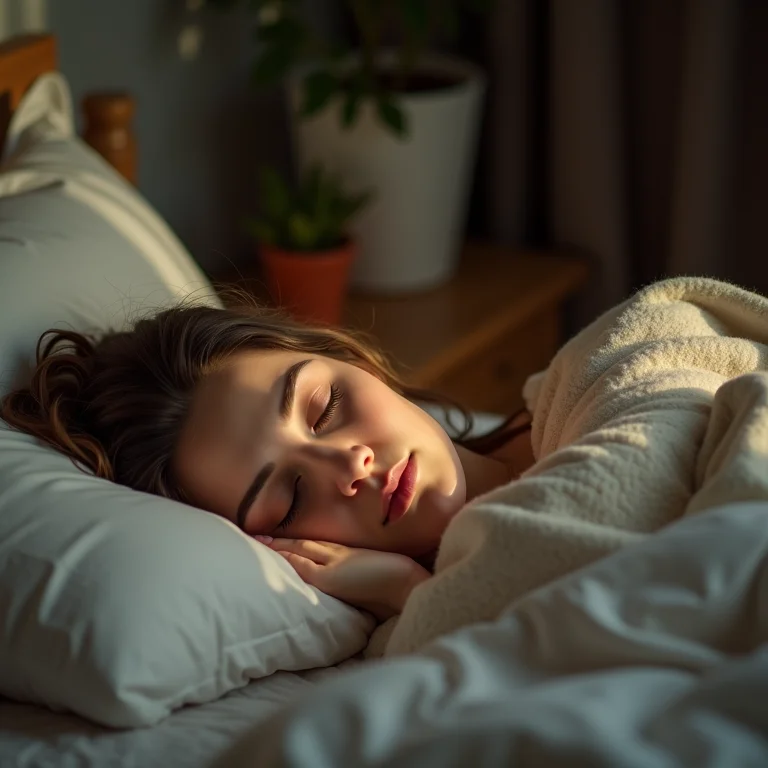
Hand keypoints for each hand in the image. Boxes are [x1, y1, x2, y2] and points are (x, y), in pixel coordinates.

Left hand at [257, 537, 429, 620]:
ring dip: (279, 545)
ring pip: (301, 549)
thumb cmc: (401, 586)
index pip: (316, 545)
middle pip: (305, 543)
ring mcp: (335, 563)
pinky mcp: (332, 576)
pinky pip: (304, 564)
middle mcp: (340, 555)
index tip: (276, 537)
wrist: (410, 585)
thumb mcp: (375, 580)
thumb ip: (358, 581)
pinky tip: (272, 555)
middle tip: (255, 531)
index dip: (295, 541)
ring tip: (257, 540)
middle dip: (281, 539)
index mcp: (350, 555)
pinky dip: (287, 558)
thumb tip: (346, 588)